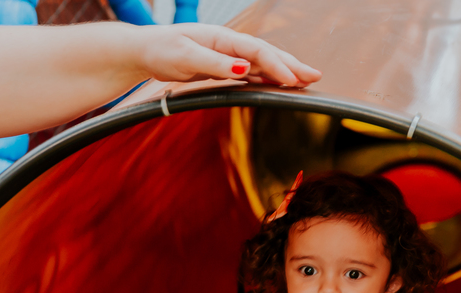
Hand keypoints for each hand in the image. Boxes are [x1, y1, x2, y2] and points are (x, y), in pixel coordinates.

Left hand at [133, 24, 321, 87]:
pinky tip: (280, 85)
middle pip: (266, 54)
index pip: (256, 51)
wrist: (145, 51)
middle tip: (315, 76)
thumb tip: (242, 68)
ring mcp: (227, 56)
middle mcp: (228, 45)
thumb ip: (214, 63)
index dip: (276, 65)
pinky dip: (269, 78)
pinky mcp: (223, 68)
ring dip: (285, 71)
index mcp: (221, 38)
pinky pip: (252, 72)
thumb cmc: (162, 50)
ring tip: (306, 80)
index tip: (292, 80)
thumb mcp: (184, 57)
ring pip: (262, 63)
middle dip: (291, 65)